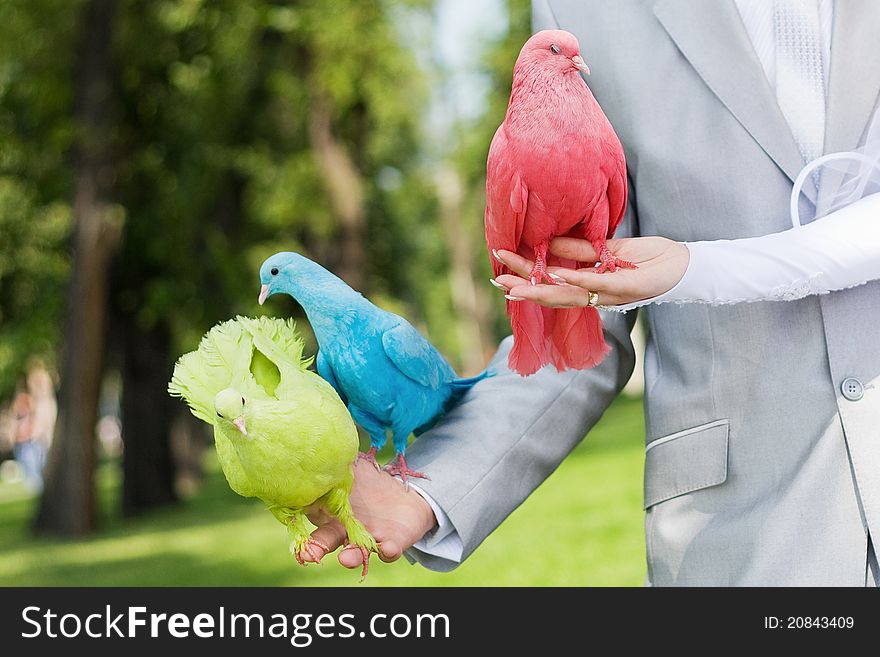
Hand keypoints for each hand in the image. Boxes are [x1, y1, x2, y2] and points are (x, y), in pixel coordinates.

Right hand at [302, 459, 437, 568]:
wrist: (405, 500)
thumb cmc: (370, 486)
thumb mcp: (353, 469)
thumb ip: (338, 460)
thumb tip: (321, 435)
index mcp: (331, 511)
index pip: (312, 514)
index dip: (302, 514)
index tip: (292, 512)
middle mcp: (345, 530)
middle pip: (327, 540)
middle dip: (317, 548)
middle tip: (308, 554)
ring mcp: (367, 538)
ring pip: (356, 552)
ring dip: (350, 556)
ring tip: (345, 559)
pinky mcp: (392, 542)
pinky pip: (389, 550)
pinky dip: (387, 550)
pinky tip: (386, 548)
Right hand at [494, 236, 688, 306]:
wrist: (684, 265)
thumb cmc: (650, 257)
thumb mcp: (609, 248)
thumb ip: (580, 249)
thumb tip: (548, 244)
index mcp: (590, 284)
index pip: (551, 281)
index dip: (526, 276)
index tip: (500, 268)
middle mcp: (596, 294)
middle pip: (553, 293)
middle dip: (524, 287)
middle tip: (497, 281)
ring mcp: (610, 294)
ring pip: (569, 294)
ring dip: (540, 291)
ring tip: (514, 286)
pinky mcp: (627, 287)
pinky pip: (596, 283)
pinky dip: (575, 280)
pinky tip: (555, 275)